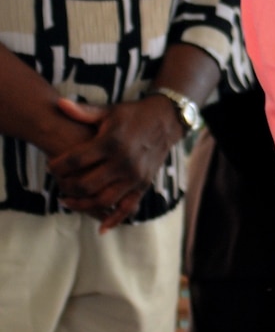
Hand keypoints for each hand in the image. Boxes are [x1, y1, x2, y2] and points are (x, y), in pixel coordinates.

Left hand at [47, 97, 181, 228]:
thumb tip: (59, 103)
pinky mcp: (144, 184)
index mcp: (111, 142)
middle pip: (85, 184)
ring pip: (103, 199)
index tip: (51, 166)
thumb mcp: (108, 111)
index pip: (75, 161)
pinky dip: (115, 219)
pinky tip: (101, 228)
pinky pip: (128, 207)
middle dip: (66, 187)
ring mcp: (134, 175)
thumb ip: (83, 112)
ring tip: (68, 201)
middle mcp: (123, 161)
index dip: (57, 166)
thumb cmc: (132, 115)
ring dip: (82, 205)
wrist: (166, 121)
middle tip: (59, 184)